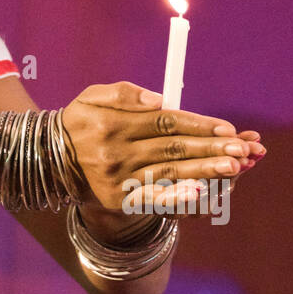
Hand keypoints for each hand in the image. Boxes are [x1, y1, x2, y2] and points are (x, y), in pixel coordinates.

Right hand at [60, 81, 264, 233]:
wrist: (49, 162)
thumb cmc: (79, 123)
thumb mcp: (92, 96)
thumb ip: (124, 93)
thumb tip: (159, 99)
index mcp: (114, 124)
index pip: (164, 122)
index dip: (198, 124)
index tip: (226, 127)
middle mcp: (117, 152)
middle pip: (173, 149)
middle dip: (211, 148)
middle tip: (243, 149)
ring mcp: (119, 179)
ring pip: (169, 174)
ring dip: (205, 171)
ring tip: (235, 167)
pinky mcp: (120, 200)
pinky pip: (153, 200)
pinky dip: (177, 197)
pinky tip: (200, 194)